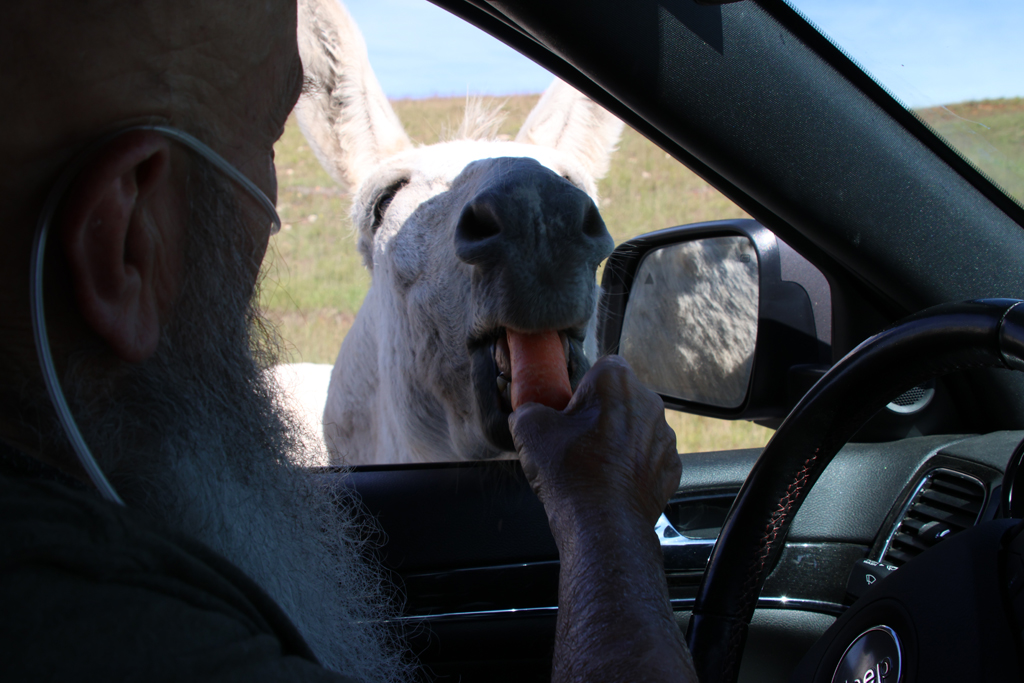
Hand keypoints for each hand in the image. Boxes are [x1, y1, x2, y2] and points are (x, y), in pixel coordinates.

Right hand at [509, 355, 680, 537]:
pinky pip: (649, 456)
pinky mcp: (672, 466)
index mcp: (617, 382)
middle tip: (577, 438)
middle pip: (621, 398)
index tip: (570, 409)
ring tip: (593, 464)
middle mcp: (649, 403)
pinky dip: (633, 465)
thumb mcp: (528, 429)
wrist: (601, 524)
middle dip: (602, 413)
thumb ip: (530, 407)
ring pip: (637, 427)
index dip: (583, 387)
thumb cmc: (570, 474)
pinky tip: (612, 481)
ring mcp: (665, 436)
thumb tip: (531, 411)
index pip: (602, 367)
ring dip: (619, 439)